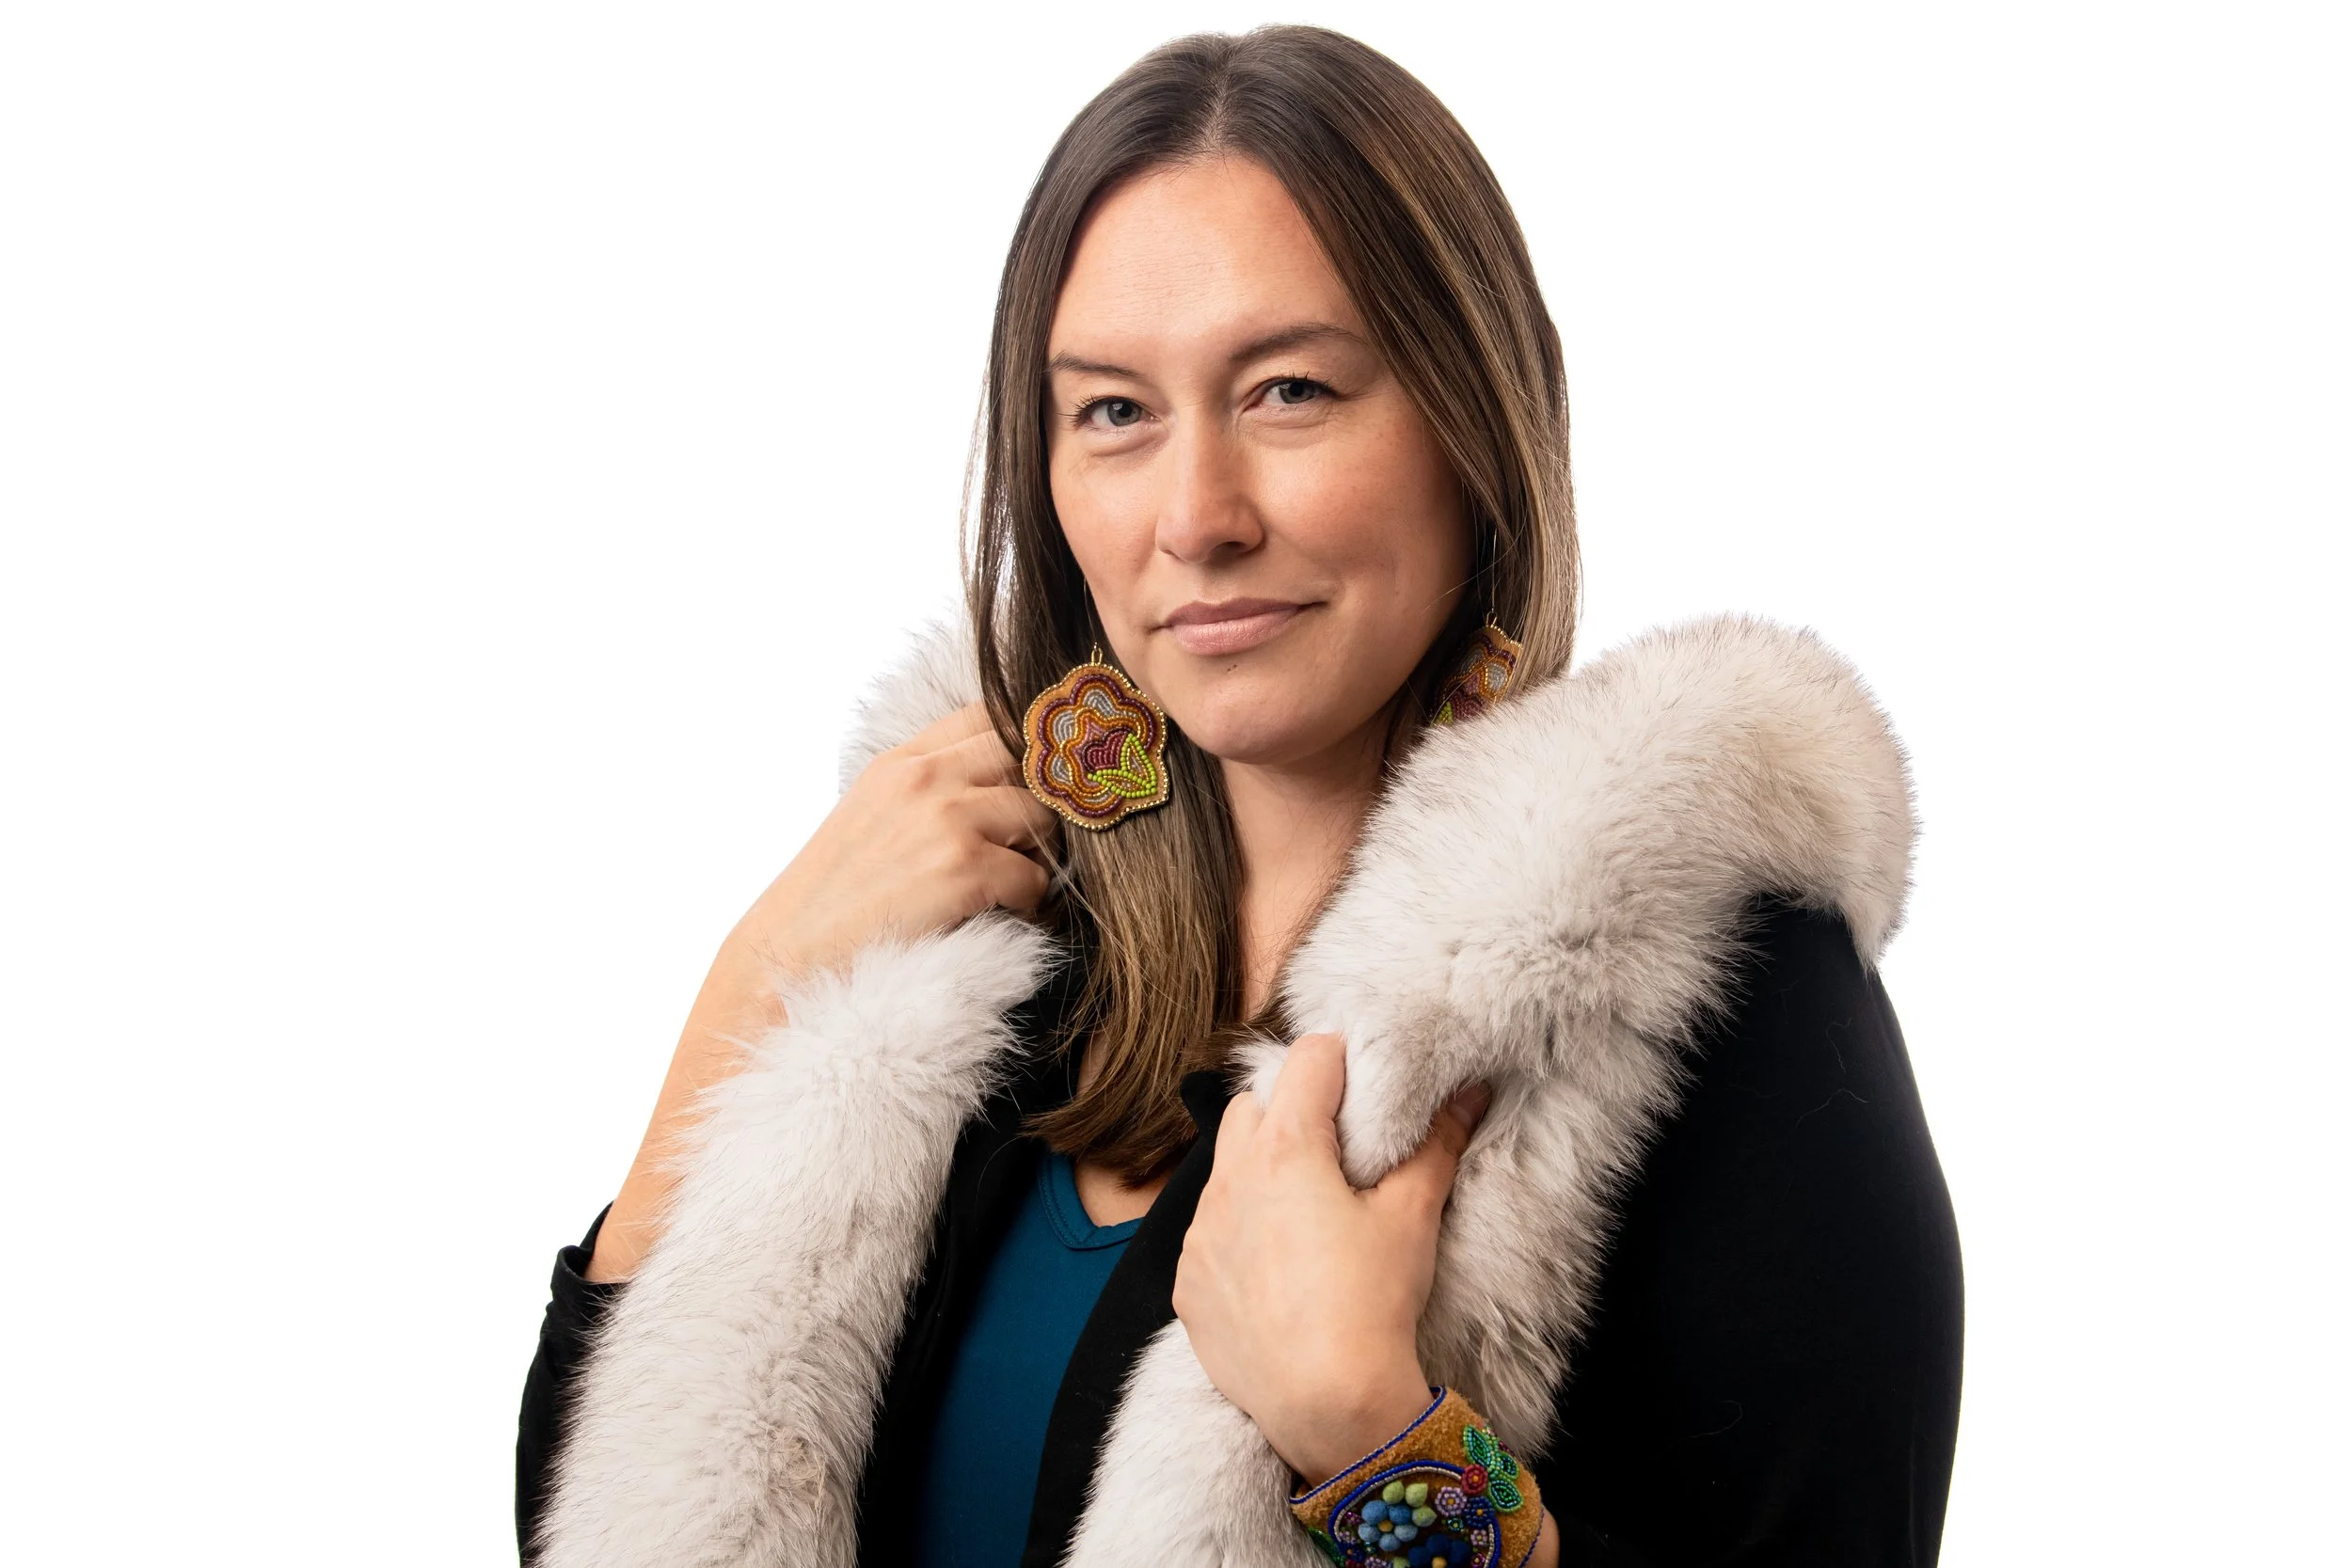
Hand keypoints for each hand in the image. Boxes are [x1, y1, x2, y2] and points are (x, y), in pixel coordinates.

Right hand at [586, 702, 1057, 1281]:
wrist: (785, 963)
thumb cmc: (837, 907)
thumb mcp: (877, 822)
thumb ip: (934, 793)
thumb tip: (1017, 795)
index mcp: (905, 759)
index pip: (999, 711)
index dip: (1040, 742)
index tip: (1060, 777)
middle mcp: (925, 775)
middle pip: (1037, 755)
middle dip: (1058, 798)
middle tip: (1057, 844)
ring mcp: (944, 817)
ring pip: (1046, 818)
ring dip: (1048, 860)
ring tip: (1026, 893)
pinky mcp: (961, 869)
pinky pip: (1038, 880)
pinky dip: (1035, 909)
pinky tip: (1010, 927)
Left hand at [1172, 1033, 1489, 1484]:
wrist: (1327, 1404)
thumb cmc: (1373, 1305)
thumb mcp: (1412, 1217)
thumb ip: (1438, 1143)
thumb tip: (1470, 1090)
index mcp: (1285, 1148)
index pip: (1306, 1059)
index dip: (1339, 1062)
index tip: (1362, 1086)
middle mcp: (1229, 1180)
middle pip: (1252, 1108)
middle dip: (1290, 1112)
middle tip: (1336, 1150)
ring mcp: (1201, 1234)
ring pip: (1225, 1173)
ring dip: (1260, 1174)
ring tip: (1308, 1213)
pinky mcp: (1189, 1283)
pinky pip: (1209, 1236)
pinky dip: (1239, 1236)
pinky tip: (1278, 1270)